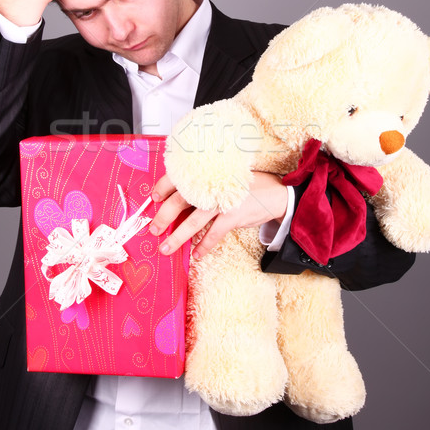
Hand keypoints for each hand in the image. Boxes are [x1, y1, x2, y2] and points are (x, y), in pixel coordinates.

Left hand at [150, 172, 287, 258]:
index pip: (179, 177)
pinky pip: (214, 234)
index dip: (163, 187)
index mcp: (207, 174)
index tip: (153, 198)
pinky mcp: (233, 215)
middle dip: (164, 216)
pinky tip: (196, 254)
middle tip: (153, 229)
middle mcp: (212, 186)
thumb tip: (179, 199)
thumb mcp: (224, 178)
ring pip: (194, 222)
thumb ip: (204, 186)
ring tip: (166, 248)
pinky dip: (204, 245)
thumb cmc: (245, 186)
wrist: (275, 193)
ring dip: (178, 237)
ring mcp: (222, 201)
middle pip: (180, 201)